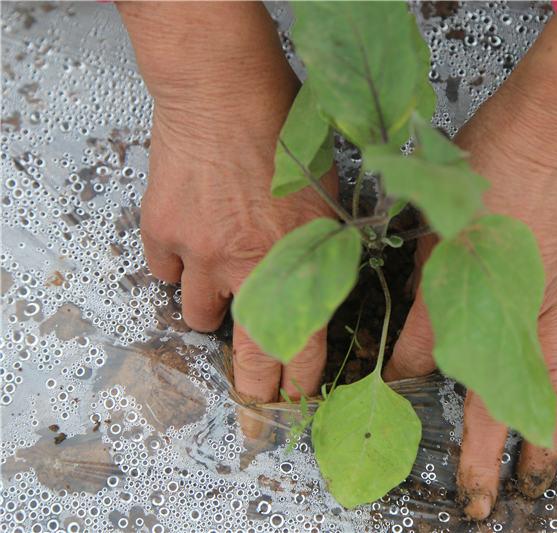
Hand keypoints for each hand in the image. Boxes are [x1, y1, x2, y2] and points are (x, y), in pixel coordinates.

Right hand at [118, 3, 334, 419]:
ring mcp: (199, 255)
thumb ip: (326, 244)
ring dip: (211, 315)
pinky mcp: (161, 231)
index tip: (300, 400)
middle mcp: (246, 273)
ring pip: (197, 315)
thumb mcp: (330, 193)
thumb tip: (324, 277)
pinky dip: (178, 267)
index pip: (304, 349)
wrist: (226, 91)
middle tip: (256, 405)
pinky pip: (165, 271)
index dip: (302, 383)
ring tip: (219, 300)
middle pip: (246, 356)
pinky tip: (190, 246)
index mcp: (298, 267)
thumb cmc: (290, 129)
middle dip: (254, 390)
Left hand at [384, 15, 556, 518]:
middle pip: (490, 400)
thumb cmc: (489, 153)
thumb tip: (409, 300)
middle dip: (480, 457)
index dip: (402, 381)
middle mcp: (505, 309)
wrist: (554, 124)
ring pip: (549, 389)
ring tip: (534, 482)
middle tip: (474, 502)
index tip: (389, 398)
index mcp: (457, 287)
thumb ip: (420, 260)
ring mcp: (555, 303)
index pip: (421, 354)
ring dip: (543, 441)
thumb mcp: (432, 206)